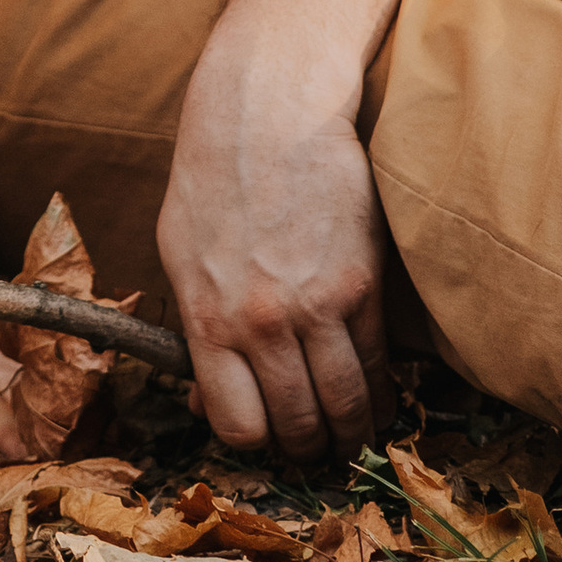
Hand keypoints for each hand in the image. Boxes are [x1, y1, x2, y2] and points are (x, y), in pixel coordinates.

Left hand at [157, 55, 388, 459]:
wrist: (268, 112)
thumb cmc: (213, 178)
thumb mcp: (179, 254)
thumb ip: (196, 331)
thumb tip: (206, 402)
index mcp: (207, 317)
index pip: (237, 425)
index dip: (256, 441)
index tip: (267, 435)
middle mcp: (260, 322)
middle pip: (297, 426)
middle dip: (308, 449)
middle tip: (317, 447)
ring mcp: (314, 306)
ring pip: (344, 407)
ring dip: (351, 433)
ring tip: (352, 433)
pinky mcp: (361, 287)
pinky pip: (377, 365)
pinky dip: (381, 393)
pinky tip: (378, 397)